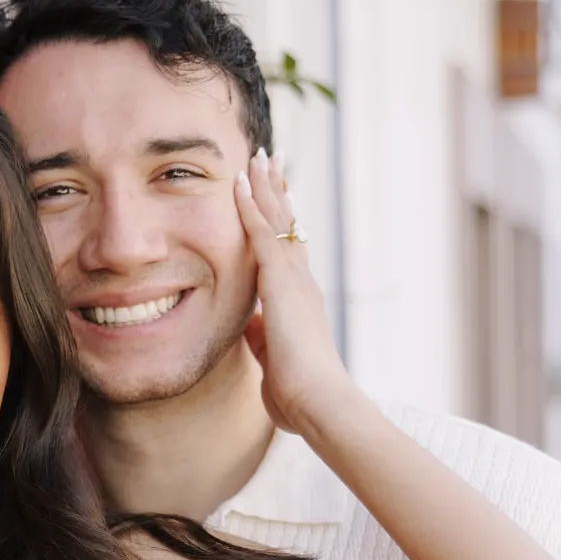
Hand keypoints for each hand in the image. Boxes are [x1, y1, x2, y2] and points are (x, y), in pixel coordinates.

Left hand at [233, 152, 356, 435]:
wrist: (320, 404)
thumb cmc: (299, 394)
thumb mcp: (273, 360)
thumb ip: (262, 339)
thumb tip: (248, 326)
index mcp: (299, 301)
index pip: (287, 250)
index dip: (278, 222)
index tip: (272, 195)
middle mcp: (302, 282)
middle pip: (288, 225)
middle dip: (277, 191)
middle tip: (270, 159)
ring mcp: (295, 280)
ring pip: (279, 222)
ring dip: (266, 187)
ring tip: (258, 155)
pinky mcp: (283, 284)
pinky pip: (263, 236)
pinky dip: (251, 207)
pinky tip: (241, 183)